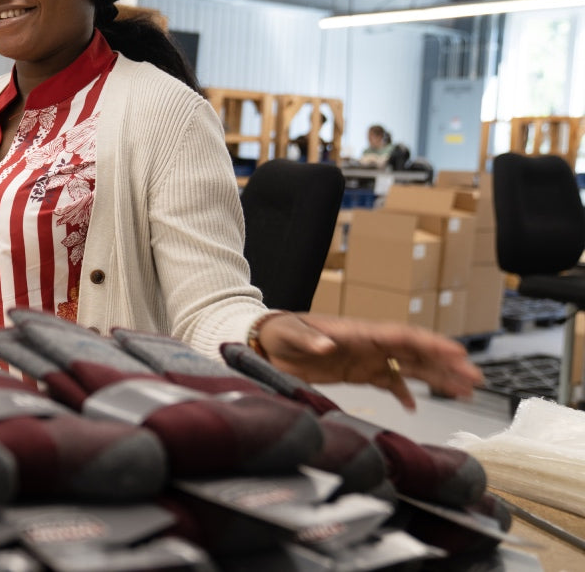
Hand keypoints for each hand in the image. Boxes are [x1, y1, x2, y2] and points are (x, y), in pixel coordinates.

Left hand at [256, 313, 482, 410]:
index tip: (457, 353)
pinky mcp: (356, 371)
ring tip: (463, 390)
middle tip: (474, 378)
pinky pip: (388, 381)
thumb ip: (310, 339)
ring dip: (436, 378)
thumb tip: (328, 344)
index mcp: (359, 332)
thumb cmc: (278, 331)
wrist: (264, 342)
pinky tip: (415, 406)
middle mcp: (369, 344)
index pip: (403, 337)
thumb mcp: (292, 333)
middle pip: (415, 352)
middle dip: (446, 364)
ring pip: (409, 367)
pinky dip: (403, 392)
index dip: (431, 345)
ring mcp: (365, 358)